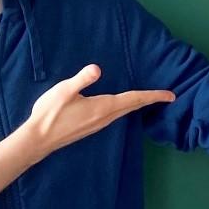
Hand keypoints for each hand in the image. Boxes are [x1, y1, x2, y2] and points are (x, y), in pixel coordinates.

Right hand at [18, 64, 174, 161]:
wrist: (38, 140)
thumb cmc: (50, 113)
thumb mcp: (64, 91)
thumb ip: (81, 80)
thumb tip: (97, 69)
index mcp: (103, 107)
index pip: (133, 99)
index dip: (153, 96)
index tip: (170, 95)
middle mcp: (105, 118)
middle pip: (132, 107)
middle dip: (150, 100)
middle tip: (167, 96)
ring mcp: (98, 125)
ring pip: (124, 112)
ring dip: (138, 104)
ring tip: (148, 98)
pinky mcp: (91, 128)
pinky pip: (115, 116)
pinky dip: (125, 108)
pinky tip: (121, 106)